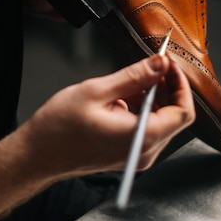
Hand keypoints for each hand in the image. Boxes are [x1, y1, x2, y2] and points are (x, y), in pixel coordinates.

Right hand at [22, 54, 194, 180]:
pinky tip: (122, 97)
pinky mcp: (128, 155)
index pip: (183, 112)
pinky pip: (147, 129)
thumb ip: (134, 76)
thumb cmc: (60, 128)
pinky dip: (142, 109)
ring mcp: (137, 156)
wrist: (37, 156)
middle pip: (175, 117)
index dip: (181, 84)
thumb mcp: (98, 91)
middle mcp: (145, 152)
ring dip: (154, 97)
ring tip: (132, 81)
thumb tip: (159, 63)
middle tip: (153, 65)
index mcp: (142, 137)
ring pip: (161, 122)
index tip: (169, 65)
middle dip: (167, 88)